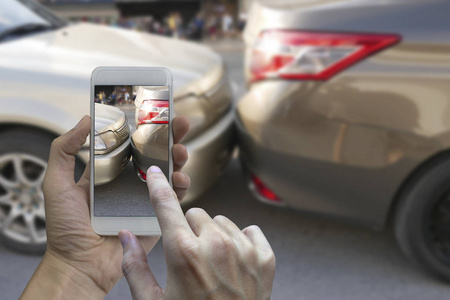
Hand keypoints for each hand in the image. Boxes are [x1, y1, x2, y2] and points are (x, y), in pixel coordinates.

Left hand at [21, 115, 190, 298]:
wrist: (80, 264)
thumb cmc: (65, 227)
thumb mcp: (56, 183)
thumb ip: (64, 149)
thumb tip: (86, 119)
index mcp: (110, 172)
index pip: (132, 144)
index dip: (146, 129)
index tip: (158, 114)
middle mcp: (130, 182)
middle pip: (155, 155)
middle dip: (170, 138)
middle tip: (179, 126)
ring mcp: (145, 199)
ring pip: (169, 173)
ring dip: (179, 159)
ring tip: (180, 152)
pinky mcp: (156, 216)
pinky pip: (173, 198)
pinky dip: (181, 186)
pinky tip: (180, 179)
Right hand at [119, 167, 275, 298]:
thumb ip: (134, 266)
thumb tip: (126, 236)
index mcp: (183, 253)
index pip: (166, 205)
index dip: (158, 186)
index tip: (156, 172)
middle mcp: (216, 245)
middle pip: (196, 214)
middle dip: (189, 229)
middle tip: (190, 256)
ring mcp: (244, 250)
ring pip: (222, 222)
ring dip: (214, 236)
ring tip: (212, 265)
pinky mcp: (265, 257)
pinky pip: (249, 231)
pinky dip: (241, 242)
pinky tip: (234, 263)